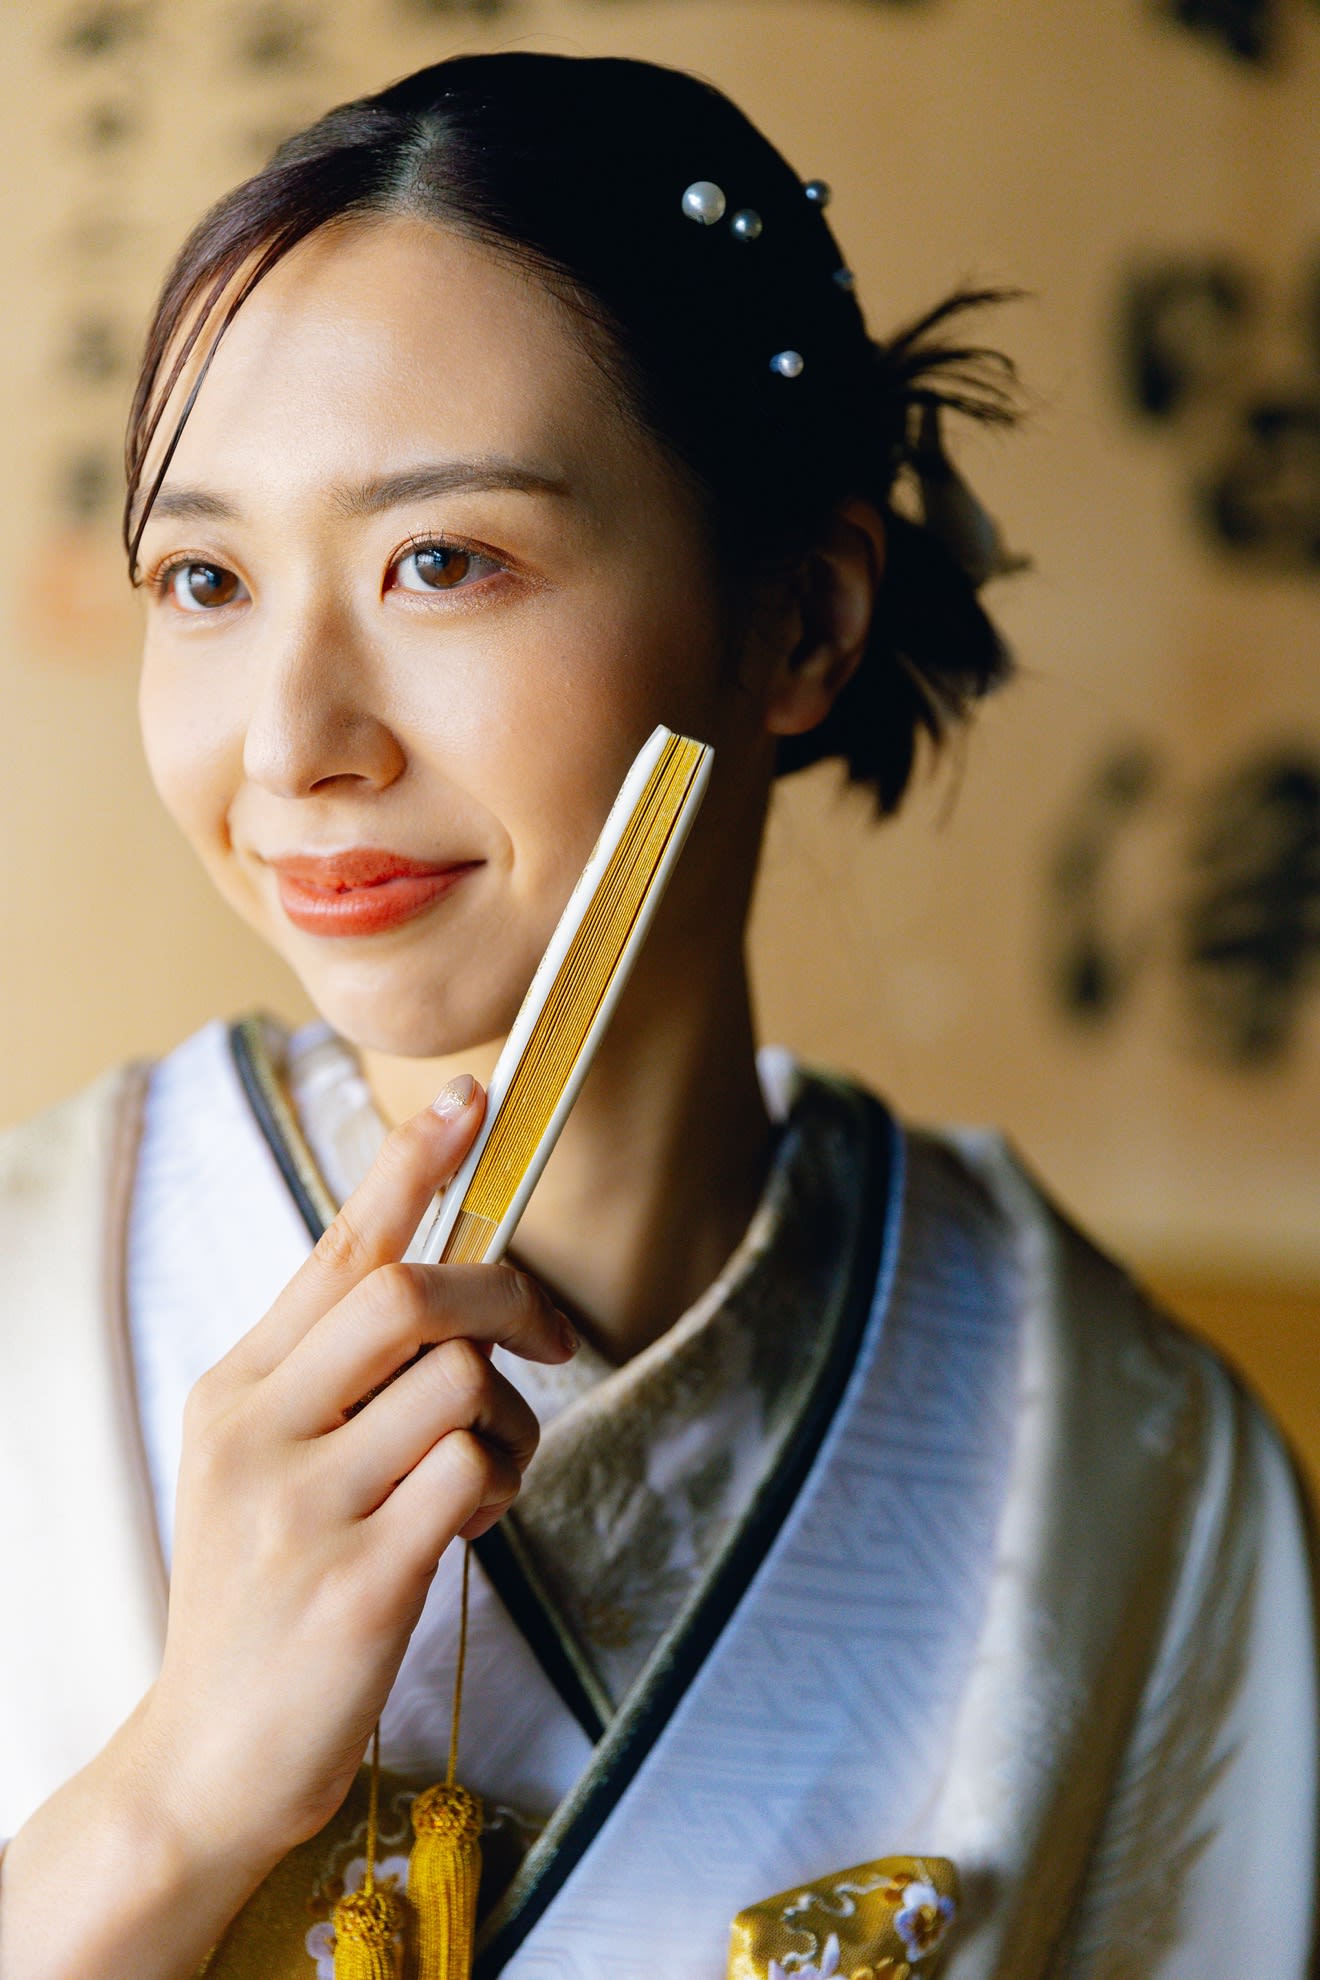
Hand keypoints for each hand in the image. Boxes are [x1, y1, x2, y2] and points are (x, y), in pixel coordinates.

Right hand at [137, 1075, 575, 1866]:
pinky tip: (480, 1517)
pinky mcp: (356, 1581)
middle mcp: (259, 1430)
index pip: (338, 1248)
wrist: (207, 1758)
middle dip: (506, 1295)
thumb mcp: (262, 1465)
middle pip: (411, 1293)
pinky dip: (503, 1479)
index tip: (472, 1100)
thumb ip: (331, 1376)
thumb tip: (441, 1284)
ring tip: (491, 1470)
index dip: (411, 1165)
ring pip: (460, 1381)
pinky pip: (471, 1472)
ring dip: (512, 1418)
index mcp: (238, 1387)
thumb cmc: (263, 1594)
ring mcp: (302, 1506)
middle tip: (553, 1335)